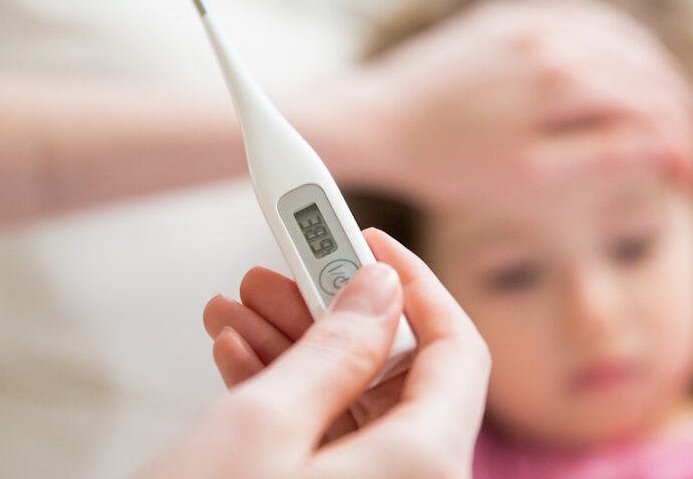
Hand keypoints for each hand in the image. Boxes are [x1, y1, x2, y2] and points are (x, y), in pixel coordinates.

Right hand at [136, 229, 489, 478]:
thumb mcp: (261, 427)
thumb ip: (336, 349)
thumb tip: (381, 289)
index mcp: (423, 467)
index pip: (457, 349)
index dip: (415, 283)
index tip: (364, 237)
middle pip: (398, 376)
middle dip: (332, 314)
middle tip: (275, 268)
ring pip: (355, 410)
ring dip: (296, 351)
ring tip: (234, 307)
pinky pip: (328, 447)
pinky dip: (285, 402)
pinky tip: (235, 357)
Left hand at [300, 0, 692, 207]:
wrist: (377, 121)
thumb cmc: (447, 162)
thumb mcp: (528, 176)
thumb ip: (600, 156)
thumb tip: (661, 147)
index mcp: (561, 79)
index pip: (650, 107)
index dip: (680, 145)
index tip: (689, 180)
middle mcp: (553, 36)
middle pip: (645, 69)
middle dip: (678, 114)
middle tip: (689, 155)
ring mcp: (530, 18)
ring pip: (621, 38)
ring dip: (657, 76)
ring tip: (670, 117)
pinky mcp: (510, 16)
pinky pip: (583, 17)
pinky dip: (619, 44)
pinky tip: (627, 71)